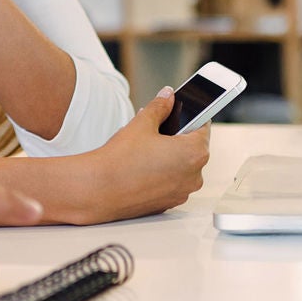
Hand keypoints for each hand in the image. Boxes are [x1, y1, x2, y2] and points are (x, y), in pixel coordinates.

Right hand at [78, 89, 210, 222]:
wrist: (98, 190)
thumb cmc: (121, 160)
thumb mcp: (142, 123)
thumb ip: (160, 107)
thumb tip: (167, 96)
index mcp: (195, 153)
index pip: (203, 126)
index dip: (191, 116)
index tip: (184, 112)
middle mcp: (194, 176)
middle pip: (193, 148)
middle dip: (177, 137)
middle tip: (156, 129)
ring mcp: (182, 193)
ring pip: (181, 167)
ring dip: (169, 156)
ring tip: (145, 148)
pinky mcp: (168, 204)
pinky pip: (171, 183)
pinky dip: (162, 174)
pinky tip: (142, 167)